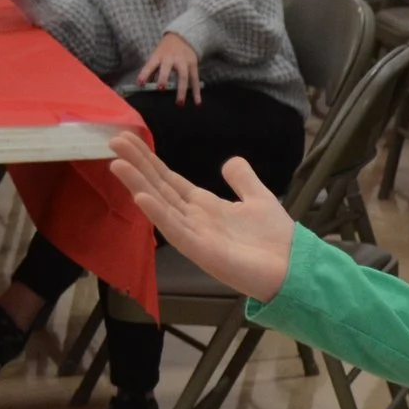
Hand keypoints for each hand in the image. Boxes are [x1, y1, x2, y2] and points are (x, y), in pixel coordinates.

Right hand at [106, 131, 293, 302]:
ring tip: (117, 164)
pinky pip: (177, 232)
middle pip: (159, 188)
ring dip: (139, 186)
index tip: (129, 139)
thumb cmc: (276, 238)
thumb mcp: (259, 198)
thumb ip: (242, 180)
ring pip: (161, 206)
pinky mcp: (203, 252)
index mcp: (205, 207)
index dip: (149, 161)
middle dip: (137, 166)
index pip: (170, 180)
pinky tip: (141, 198)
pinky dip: (159, 215)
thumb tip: (229, 161)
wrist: (295, 269)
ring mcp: (196, 236)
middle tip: (113, 140)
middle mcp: (194, 220)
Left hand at [137, 32, 201, 104]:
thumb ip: (152, 70)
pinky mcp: (193, 66)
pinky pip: (195, 81)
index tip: (140, 84)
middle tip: (161, 89)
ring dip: (182, 90)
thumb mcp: (156, 56)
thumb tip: (144, 85)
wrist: (183, 37)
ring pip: (183, 76)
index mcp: (159, 55)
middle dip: (163, 78)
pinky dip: (196, 92)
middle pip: (167, 69)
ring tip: (180, 103)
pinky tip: (197, 103)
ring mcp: (184, 62)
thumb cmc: (166, 50)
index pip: (150, 65)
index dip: (145, 74)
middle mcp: (171, 58)